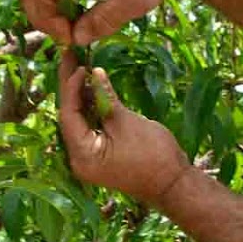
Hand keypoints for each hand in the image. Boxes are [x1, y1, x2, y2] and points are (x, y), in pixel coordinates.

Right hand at [19, 0, 191, 47]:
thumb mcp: (136, 0)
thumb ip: (105, 20)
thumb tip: (76, 38)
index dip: (49, 23)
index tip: (74, 38)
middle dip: (46, 20)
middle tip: (73, 36)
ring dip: (52, 12)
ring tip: (80, 26)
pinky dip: (60, 2)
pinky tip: (83, 13)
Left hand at [57, 49, 188, 205]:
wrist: (174, 184)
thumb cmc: (154, 155)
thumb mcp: (127, 122)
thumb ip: (107, 97)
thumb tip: (94, 72)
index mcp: (82, 155)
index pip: (68, 115)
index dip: (71, 87)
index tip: (78, 65)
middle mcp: (79, 159)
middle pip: (69, 117)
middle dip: (71, 87)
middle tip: (70, 57)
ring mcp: (89, 158)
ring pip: (79, 121)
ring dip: (81, 96)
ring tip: (79, 66)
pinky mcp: (99, 155)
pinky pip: (90, 128)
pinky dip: (92, 109)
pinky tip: (92, 88)